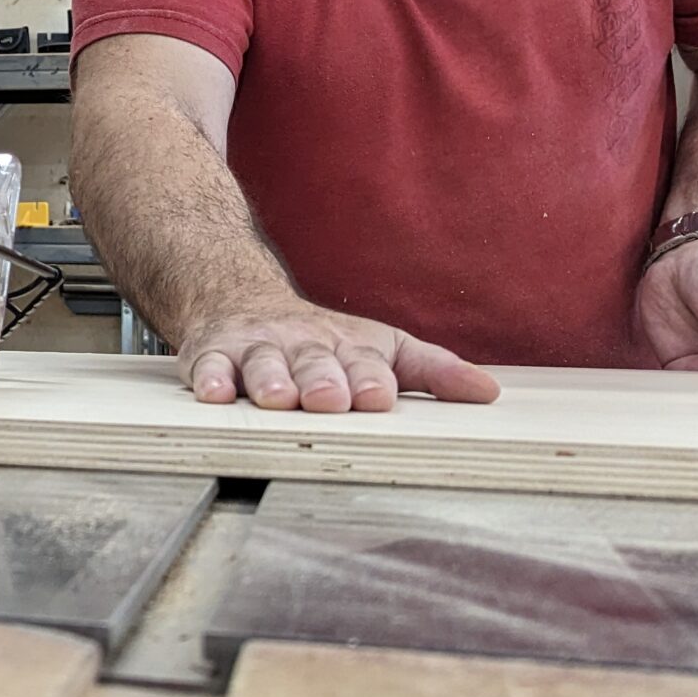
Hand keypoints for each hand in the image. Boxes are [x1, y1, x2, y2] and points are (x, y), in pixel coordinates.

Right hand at [176, 296, 501, 412]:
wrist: (237, 296)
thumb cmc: (319, 340)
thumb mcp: (379, 347)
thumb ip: (432, 372)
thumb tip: (490, 393)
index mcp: (346, 347)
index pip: (364, 363)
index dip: (370, 379)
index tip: (379, 397)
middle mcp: (301, 345)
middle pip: (313, 362)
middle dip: (321, 380)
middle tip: (329, 399)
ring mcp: (255, 348)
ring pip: (262, 363)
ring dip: (269, 379)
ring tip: (276, 398)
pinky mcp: (211, 354)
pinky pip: (207, 365)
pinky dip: (208, 378)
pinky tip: (213, 393)